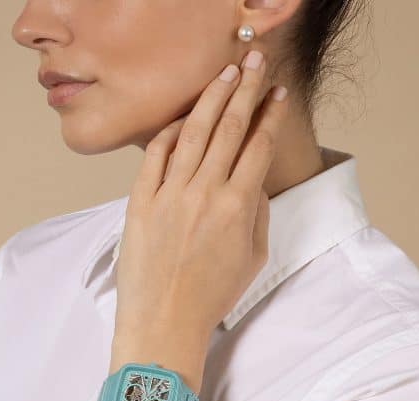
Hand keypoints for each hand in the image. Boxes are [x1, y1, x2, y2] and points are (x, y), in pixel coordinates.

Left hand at [113, 51, 288, 343]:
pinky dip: (169, 133)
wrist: (164, 322)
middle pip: (229, 128)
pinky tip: (181, 119)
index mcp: (238, 207)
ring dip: (211, 99)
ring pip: (193, 132)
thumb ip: (258, 216)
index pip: (258, 146)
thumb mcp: (252, 260)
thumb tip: (254, 184)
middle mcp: (205, 193)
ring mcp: (170, 195)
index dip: (271, 115)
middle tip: (254, 61)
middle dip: (245, 89)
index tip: (277, 94)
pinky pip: (155, 156)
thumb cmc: (210, 297)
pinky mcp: (140, 202)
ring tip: (224, 74)